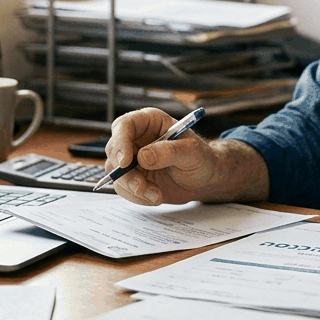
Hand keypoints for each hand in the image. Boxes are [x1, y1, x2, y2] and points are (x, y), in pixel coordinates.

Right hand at [102, 108, 269, 205]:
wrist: (205, 179)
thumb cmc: (202, 158)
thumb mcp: (191, 151)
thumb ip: (168, 152)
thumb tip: (143, 156)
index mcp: (150, 122)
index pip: (124, 125)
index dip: (120, 142)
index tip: (125, 162)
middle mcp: (137, 138)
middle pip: (114, 151)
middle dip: (125, 173)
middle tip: (142, 186)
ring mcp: (133, 159)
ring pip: (117, 173)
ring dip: (134, 188)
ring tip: (157, 194)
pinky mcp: (133, 177)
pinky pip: (124, 188)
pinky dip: (138, 197)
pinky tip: (156, 196)